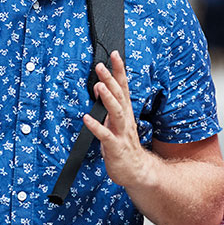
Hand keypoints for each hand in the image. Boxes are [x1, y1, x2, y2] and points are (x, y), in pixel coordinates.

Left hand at [83, 50, 156, 188]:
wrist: (137, 170)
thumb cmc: (125, 145)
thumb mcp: (117, 121)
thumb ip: (110, 105)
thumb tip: (101, 87)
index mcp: (126, 111)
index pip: (124, 86)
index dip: (119, 70)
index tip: (115, 54)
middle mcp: (125, 119)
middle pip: (120, 95)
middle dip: (110, 79)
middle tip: (101, 66)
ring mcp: (121, 133)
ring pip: (116, 112)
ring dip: (108, 98)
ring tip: (99, 86)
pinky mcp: (115, 147)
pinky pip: (105, 135)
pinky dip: (96, 126)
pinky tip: (87, 118)